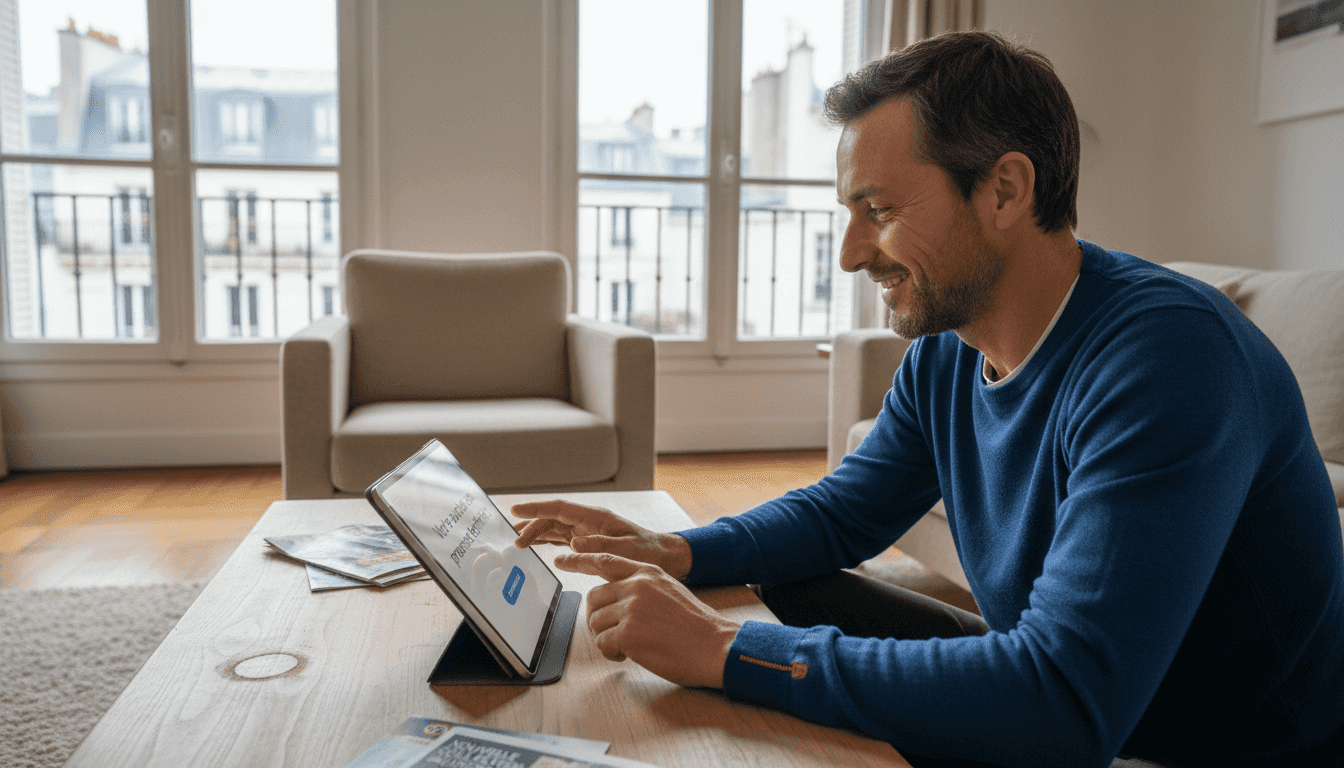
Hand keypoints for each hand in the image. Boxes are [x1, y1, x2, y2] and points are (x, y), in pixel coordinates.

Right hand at [511, 500, 691, 579]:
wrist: (663, 556)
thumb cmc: (648, 551)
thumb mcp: (626, 549)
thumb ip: (600, 545)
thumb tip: (573, 543)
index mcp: (595, 517)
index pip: (559, 508)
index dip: (536, 508)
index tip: (515, 510)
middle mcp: (588, 521)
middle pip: (553, 519)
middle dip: (532, 526)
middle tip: (516, 541)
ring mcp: (587, 531)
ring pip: (555, 528)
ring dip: (537, 533)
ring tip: (519, 543)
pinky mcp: (588, 542)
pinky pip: (562, 538)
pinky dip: (548, 541)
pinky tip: (537, 546)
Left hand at [555, 551, 738, 688]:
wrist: (715, 645)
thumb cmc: (695, 626)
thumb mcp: (670, 590)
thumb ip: (643, 587)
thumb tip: (617, 596)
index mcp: (648, 572)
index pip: (605, 560)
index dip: (580, 559)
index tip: (562, 557)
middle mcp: (637, 586)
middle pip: (594, 597)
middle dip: (596, 618)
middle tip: (609, 632)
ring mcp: (632, 609)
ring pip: (596, 622)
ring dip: (606, 638)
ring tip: (626, 647)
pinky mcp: (628, 633)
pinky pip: (602, 643)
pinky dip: (610, 654)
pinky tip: (628, 655)